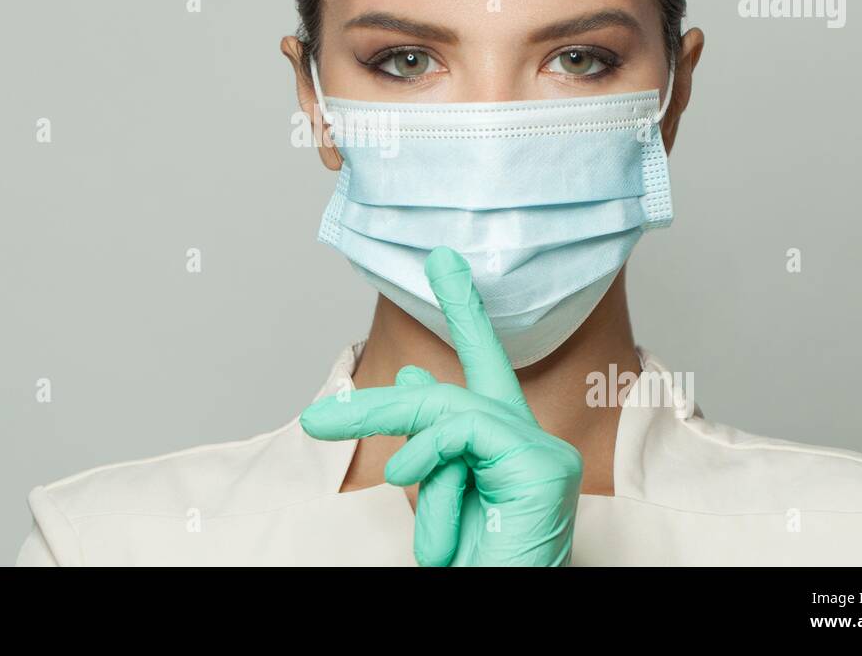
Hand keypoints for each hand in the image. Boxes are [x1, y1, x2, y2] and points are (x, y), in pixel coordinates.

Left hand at [299, 246, 582, 565]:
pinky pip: (464, 432)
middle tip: (316, 421)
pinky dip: (428, 453)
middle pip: (447, 394)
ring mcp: (545, 453)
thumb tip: (412, 377)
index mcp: (505, 444)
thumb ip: (426, 436)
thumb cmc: (474, 560)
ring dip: (405, 449)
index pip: (484, 364)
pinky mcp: (545, 467)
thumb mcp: (434, 492)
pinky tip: (408, 476)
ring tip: (394, 482)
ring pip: (449, 411)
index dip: (463, 310)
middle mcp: (532, 441)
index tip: (442, 260)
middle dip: (378, 406)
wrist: (496, 601)